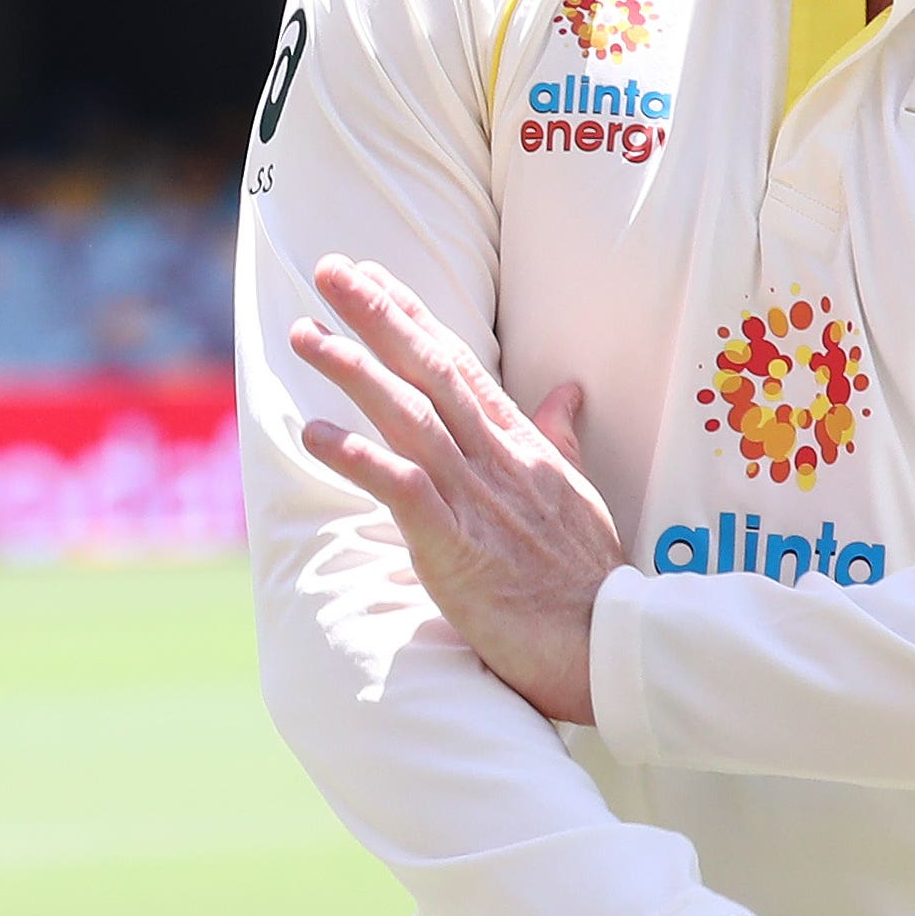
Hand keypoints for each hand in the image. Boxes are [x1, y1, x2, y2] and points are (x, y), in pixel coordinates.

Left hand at [288, 253, 619, 720]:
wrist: (607, 645)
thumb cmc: (588, 577)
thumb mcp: (577, 494)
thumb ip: (558, 438)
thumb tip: (566, 390)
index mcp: (519, 445)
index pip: (458, 363)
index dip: (412, 315)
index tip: (372, 274)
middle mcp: (496, 459)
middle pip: (429, 370)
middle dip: (378, 315)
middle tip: (330, 270)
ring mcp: (476, 499)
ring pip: (408, 417)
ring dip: (353, 371)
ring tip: (307, 334)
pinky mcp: (456, 546)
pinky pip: (401, 489)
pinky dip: (357, 457)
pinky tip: (314, 433)